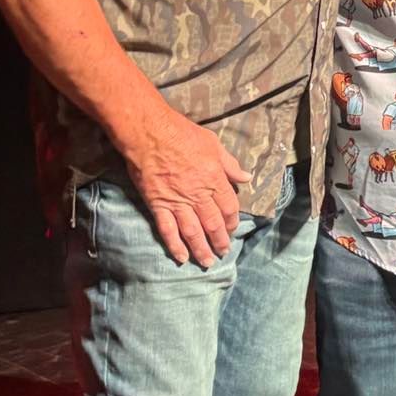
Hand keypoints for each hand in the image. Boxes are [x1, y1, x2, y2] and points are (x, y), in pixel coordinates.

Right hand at [114, 104, 251, 267]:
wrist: (149, 133)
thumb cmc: (181, 134)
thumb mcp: (213, 144)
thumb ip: (230, 165)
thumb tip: (246, 177)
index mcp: (214, 179)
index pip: (229, 207)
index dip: (232, 221)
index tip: (233, 229)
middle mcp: (198, 194)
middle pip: (213, 223)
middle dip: (220, 240)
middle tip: (223, 252)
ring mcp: (177, 201)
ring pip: (193, 232)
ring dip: (201, 249)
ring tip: (207, 262)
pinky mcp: (158, 204)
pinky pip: (168, 230)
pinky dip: (175, 245)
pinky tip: (181, 257)